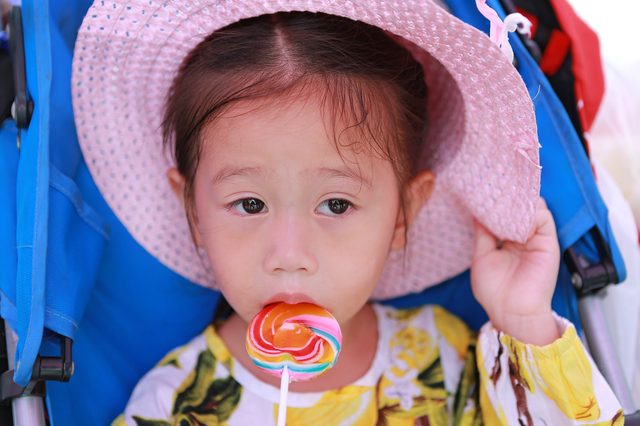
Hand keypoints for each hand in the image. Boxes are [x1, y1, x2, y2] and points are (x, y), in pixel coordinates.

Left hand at [471, 198, 560, 344]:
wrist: (512, 312)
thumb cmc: (495, 292)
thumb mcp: (481, 257)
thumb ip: (482, 234)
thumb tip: (476, 212)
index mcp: (506, 241)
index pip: (502, 214)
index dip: (493, 203)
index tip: (480, 192)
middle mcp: (521, 237)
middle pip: (517, 208)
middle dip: (505, 198)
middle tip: (491, 190)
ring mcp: (535, 238)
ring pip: (532, 208)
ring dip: (517, 203)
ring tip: (502, 202)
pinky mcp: (547, 242)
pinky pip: (544, 217)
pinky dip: (530, 211)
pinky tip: (515, 215)